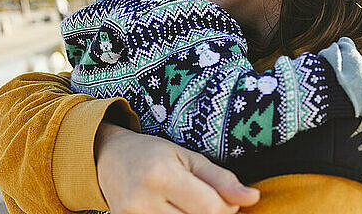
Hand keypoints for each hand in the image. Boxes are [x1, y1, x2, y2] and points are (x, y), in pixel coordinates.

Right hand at [95, 122, 259, 213]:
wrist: (108, 159)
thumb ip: (222, 179)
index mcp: (162, 175)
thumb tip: (253, 198)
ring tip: (190, 206)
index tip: (226, 199)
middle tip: (206, 202)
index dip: (227, 208)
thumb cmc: (154, 154)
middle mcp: (143, 201)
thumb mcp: (189, 157)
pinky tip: (178, 211)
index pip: (210, 209)